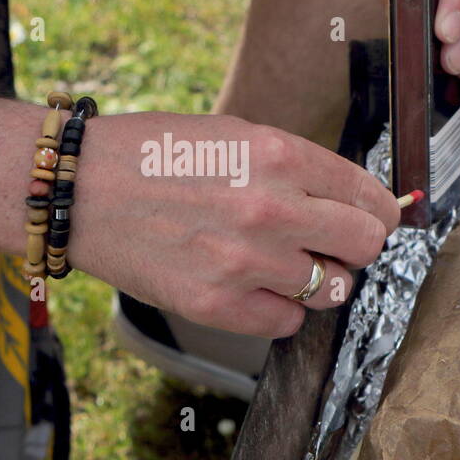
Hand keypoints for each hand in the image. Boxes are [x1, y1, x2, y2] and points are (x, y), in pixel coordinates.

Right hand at [67, 112, 399, 337]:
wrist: (79, 190)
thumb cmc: (157, 157)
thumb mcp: (239, 136)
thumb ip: (300, 169)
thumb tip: (356, 201)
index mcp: (281, 156)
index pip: (371, 198)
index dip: (379, 213)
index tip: (374, 219)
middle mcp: (272, 209)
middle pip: (366, 246)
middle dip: (355, 246)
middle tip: (331, 244)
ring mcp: (247, 261)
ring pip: (332, 290)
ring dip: (317, 281)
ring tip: (283, 264)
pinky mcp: (219, 304)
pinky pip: (288, 323)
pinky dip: (280, 310)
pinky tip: (254, 286)